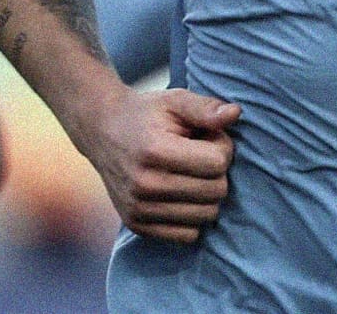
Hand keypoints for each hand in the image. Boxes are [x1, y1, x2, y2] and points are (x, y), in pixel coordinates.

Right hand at [79, 87, 239, 243]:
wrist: (101, 130)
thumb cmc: (145, 113)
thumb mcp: (175, 101)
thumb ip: (206, 108)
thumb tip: (236, 113)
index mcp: (155, 151)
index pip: (217, 163)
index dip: (222, 147)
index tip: (206, 137)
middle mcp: (145, 185)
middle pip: (216, 192)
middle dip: (216, 171)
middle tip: (199, 154)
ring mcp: (139, 209)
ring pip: (206, 215)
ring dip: (206, 193)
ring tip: (189, 172)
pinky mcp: (137, 225)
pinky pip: (188, 235)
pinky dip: (192, 215)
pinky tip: (180, 192)